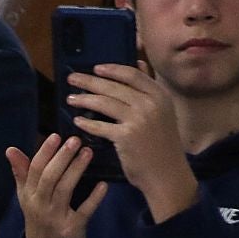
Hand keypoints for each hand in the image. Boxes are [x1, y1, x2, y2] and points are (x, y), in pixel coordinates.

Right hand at [6, 134, 107, 237]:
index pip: (34, 170)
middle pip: (49, 178)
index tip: (55, 136)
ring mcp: (55, 218)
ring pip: (64, 190)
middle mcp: (39, 206)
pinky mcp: (72, 229)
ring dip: (76, 170)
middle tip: (75, 140)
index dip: (44, 152)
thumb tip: (11, 149)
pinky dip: (94, 199)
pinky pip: (83, 212)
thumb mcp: (26, 198)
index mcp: (29, 196)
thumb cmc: (39, 220)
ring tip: (88, 152)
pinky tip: (104, 185)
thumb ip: (21, 173)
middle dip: (61, 158)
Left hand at [68, 63, 197, 222]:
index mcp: (160, 95)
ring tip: (71, 99)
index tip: (95, 68)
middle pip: (114, 86)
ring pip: (104, 103)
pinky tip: (77, 121)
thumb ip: (149, 89)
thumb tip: (137, 63)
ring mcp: (139, 119)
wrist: (167, 174)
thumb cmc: (162, 143)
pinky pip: (100, 126)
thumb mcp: (163, 111)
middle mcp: (151, 104)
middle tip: (72, 78)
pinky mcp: (126, 136)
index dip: (112, 69)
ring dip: (84, 99)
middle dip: (90, 81)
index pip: (132, 75)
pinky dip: (86, 123)